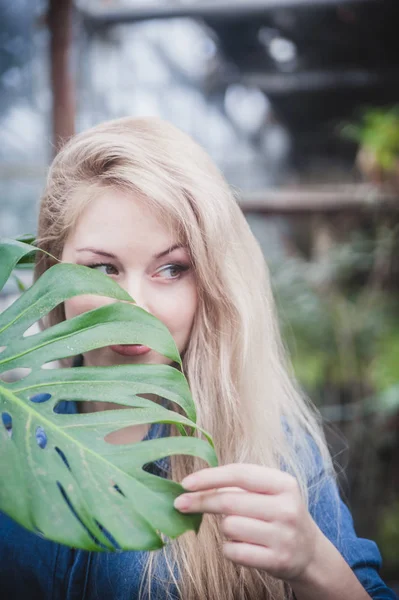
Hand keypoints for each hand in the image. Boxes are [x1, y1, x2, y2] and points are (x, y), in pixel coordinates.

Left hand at [174, 464, 320, 582]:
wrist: (310, 553)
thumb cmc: (279, 514)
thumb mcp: (271, 491)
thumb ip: (241, 483)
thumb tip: (196, 484)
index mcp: (284, 483)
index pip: (239, 474)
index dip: (209, 477)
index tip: (185, 482)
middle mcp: (286, 508)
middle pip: (229, 501)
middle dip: (200, 501)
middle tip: (179, 503)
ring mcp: (283, 536)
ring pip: (229, 527)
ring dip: (225, 528)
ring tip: (241, 529)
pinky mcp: (276, 561)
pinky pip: (234, 551)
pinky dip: (230, 548)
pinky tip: (242, 546)